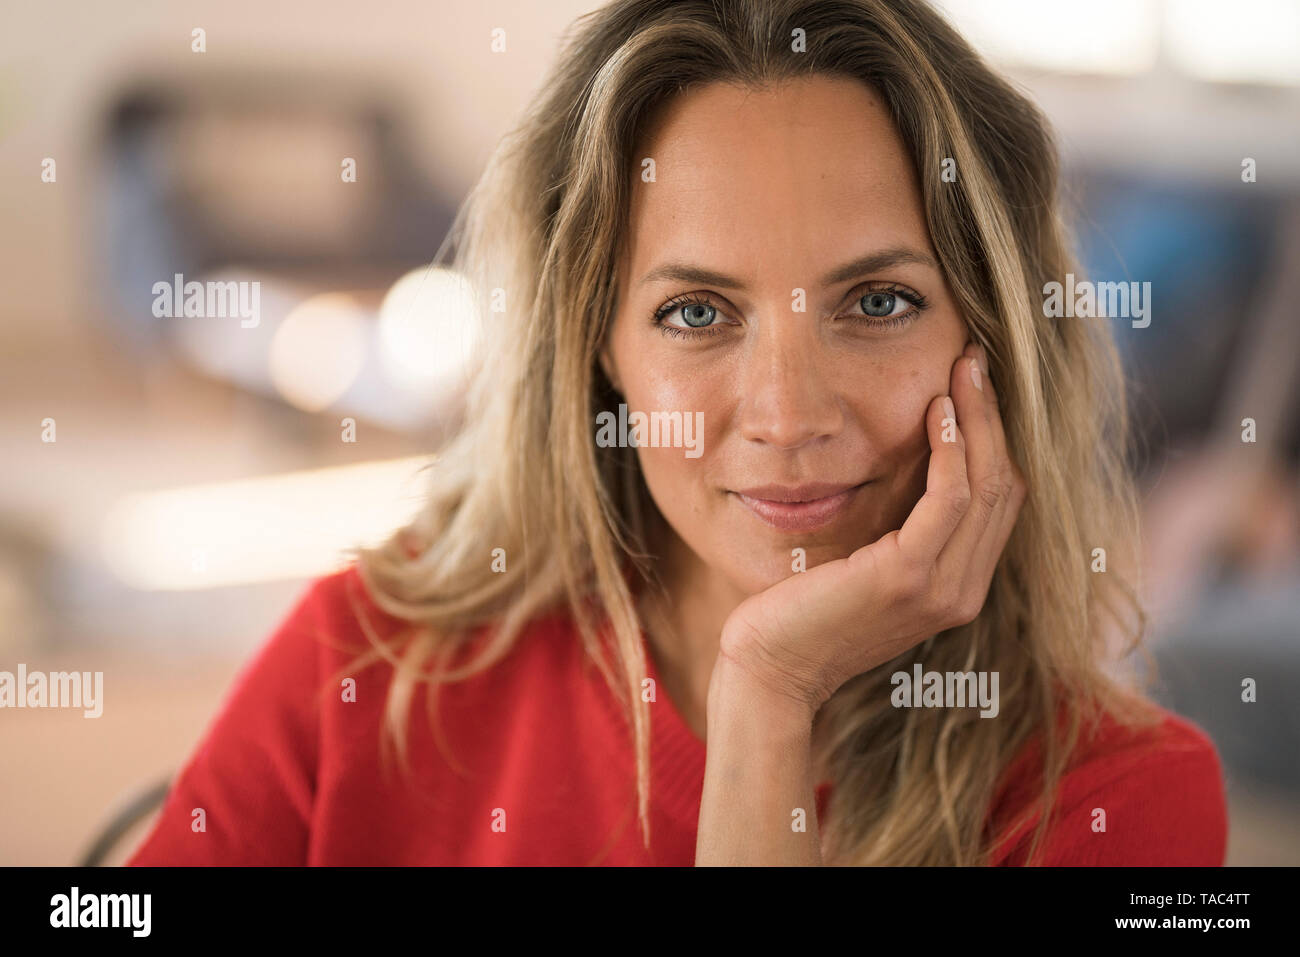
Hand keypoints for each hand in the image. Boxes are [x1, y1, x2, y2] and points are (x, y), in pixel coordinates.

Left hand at [717, 341, 1026, 711]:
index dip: (993, 438)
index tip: (973, 384)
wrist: (769, 667)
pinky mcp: (907, 579)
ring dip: (979, 420)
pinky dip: (951, 450)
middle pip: (1005, 486)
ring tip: (964, 369)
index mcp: (956, 586)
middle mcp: (962, 591)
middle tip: (975, 359)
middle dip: (994, 417)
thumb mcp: (860, 567)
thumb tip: (902, 469)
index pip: (998, 501)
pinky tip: (937, 412)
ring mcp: (941, 588)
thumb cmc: (801, 613)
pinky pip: (949, 499)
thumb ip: (894, 533)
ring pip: (987, 485)